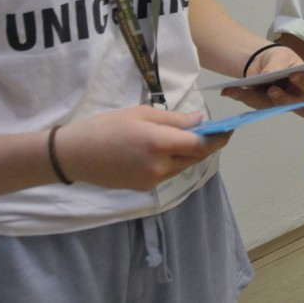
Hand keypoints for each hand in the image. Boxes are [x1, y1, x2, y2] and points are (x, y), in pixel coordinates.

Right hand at [51, 106, 228, 191]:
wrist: (73, 155)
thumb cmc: (106, 127)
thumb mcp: (142, 114)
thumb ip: (174, 119)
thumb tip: (200, 119)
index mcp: (160, 144)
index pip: (201, 144)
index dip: (219, 138)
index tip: (230, 129)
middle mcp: (160, 166)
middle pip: (195, 157)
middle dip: (209, 145)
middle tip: (216, 131)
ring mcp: (152, 180)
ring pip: (183, 166)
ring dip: (192, 154)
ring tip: (193, 138)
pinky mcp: (144, 188)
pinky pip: (169, 173)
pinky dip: (176, 161)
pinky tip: (171, 149)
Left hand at [221, 44, 303, 110]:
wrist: (266, 62)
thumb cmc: (280, 58)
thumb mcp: (280, 56)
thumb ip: (277, 65)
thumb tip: (266, 75)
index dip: (302, 81)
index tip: (293, 75)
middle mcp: (293, 97)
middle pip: (287, 101)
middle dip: (279, 97)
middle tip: (272, 90)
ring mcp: (276, 103)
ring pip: (265, 104)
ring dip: (250, 98)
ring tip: (235, 90)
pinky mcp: (261, 103)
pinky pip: (251, 101)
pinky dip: (238, 95)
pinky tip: (227, 91)